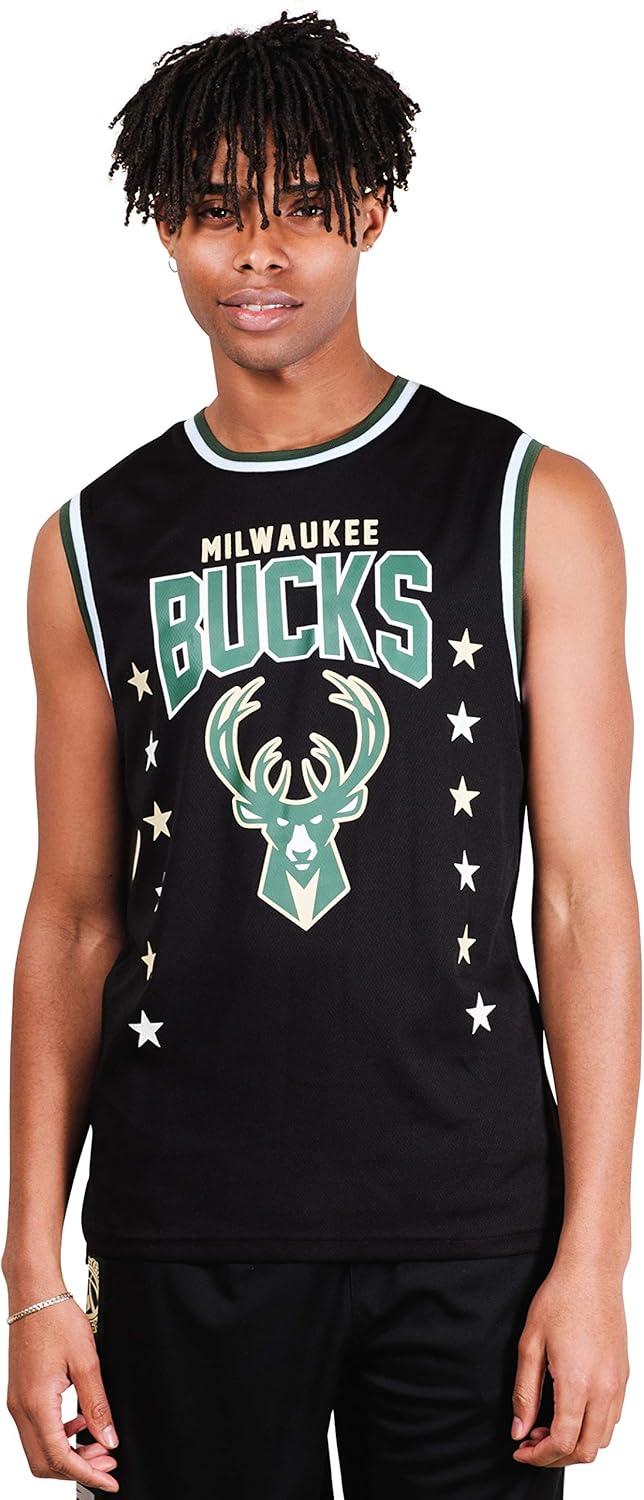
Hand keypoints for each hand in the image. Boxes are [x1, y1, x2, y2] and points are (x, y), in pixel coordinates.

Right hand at [6, 1294, 119, 1490]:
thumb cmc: (56, 1319)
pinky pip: (37, 1430)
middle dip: (78, 1469)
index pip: (60, 1458)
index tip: (109, 1481)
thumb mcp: (87, 1362)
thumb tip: (108, 1440)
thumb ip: (97, 1405)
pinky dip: (59, 1436)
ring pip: (40, 1448)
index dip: (87, 1475)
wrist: (34, 1294)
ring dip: (69, 1454)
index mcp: (37, 1403)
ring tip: (99, 1445)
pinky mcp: (20, 1395)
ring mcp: (17, 1402)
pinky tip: (80, 1422)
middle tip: (108, 1464)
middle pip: (45, 1462)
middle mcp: (21, 1408)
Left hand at [511, 1252, 629, 1466]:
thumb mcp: (530, 1343)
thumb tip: (519, 1430)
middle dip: (556, 1457)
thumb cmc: (559, 1299)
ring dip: (575, 1444)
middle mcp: (604, 1389)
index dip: (538, 1455)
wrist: (592, 1272)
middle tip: (530, 1441)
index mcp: (578, 1383)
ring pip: (603, 1438)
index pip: (562, 1442)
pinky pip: (612, 1418)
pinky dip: (592, 1428)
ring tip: (546, 1425)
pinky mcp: (624, 1375)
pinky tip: (569, 1410)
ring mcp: (619, 1383)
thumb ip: (524, 1392)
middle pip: (586, 1450)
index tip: (519, 1449)